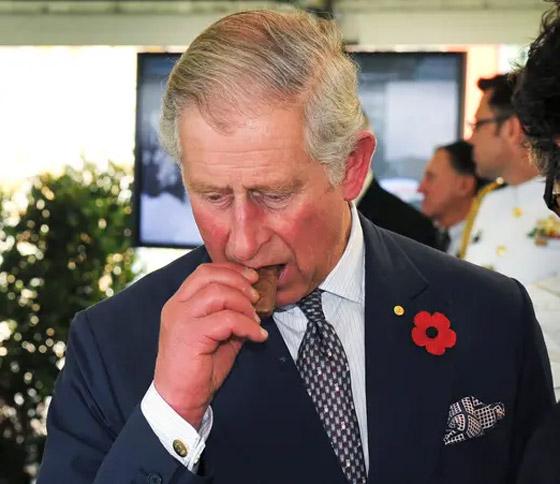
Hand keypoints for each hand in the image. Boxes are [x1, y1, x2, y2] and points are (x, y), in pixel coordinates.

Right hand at [153, 262, 266, 428]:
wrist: (179, 400)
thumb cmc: (198, 369)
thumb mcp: (219, 335)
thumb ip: (231, 316)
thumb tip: (255, 304)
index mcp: (180, 303)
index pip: (205, 272)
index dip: (232, 271)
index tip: (253, 278)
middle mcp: (177, 306)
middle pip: (210, 276)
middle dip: (239, 282)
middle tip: (256, 297)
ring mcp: (180, 320)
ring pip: (218, 294)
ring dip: (244, 304)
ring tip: (256, 320)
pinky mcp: (190, 336)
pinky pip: (226, 320)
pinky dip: (248, 325)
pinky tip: (257, 336)